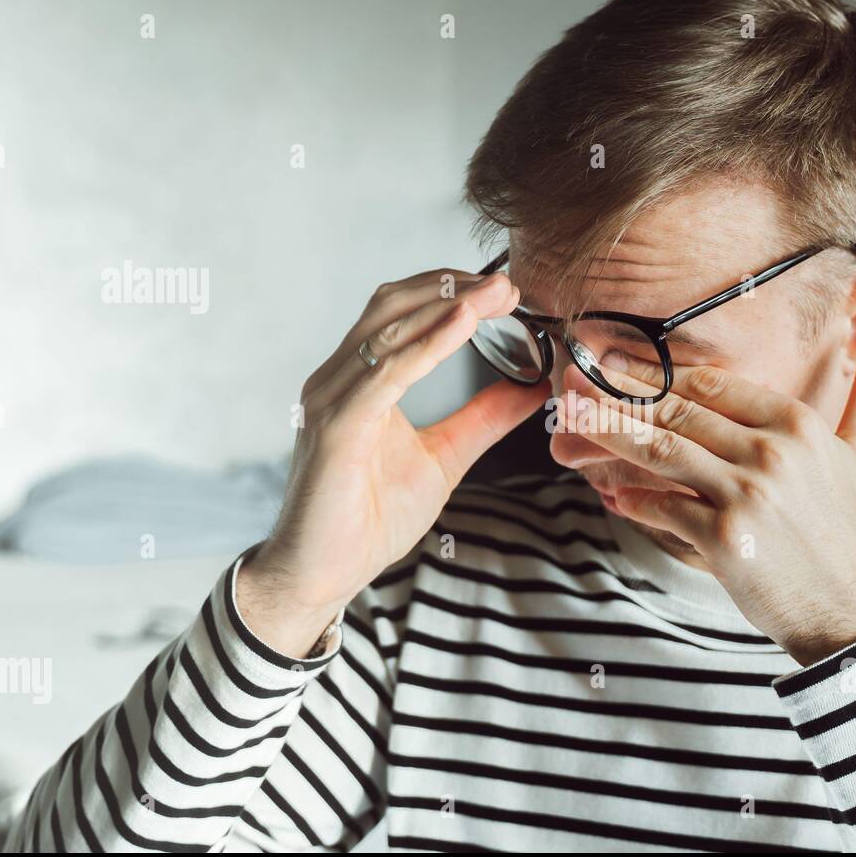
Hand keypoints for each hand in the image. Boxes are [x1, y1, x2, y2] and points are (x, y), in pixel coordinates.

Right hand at [239, 269, 549, 655]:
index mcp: (360, 380)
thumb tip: (533, 387)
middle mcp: (339, 378)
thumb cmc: (369, 518)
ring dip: (447, 306)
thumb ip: (483, 419)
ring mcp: (332, 398)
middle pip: (395, 305)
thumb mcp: (445, 456)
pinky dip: (427, 345)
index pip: (403, 312)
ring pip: (390, 329)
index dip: (451, 293)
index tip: (504, 289)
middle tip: (508, 283)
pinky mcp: (336, 426)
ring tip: (496, 294)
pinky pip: (385, 373)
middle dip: (453, 287)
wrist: (323, 573)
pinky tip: (464, 327)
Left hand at [561, 323, 855, 665]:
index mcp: (801, 424)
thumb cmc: (851, 533)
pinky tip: (613, 494)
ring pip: (660, 451)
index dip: (660, 374)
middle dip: (618, 396)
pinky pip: (663, 507)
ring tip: (569, 425)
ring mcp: (747, 494)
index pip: (714, 385)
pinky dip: (633, 499)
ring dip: (608, 435)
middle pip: (677, 413)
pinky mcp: (725, 539)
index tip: (621, 365)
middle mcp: (773, 451)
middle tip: (574, 384)